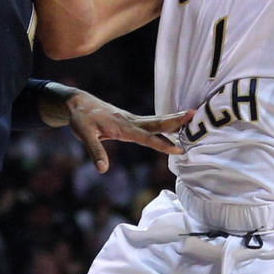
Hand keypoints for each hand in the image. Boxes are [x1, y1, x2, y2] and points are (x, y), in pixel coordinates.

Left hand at [58, 89, 187, 172]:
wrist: (78, 103)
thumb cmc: (81, 119)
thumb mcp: (84, 134)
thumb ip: (95, 151)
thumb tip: (102, 170)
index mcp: (122, 126)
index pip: (145, 137)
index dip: (161, 144)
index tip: (178, 148)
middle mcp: (131, 121)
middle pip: (157, 123)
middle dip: (176, 120)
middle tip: (195, 115)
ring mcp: (132, 120)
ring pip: (157, 121)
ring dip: (174, 119)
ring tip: (193, 116)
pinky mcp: (131, 121)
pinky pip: (152, 123)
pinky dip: (165, 123)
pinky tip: (175, 127)